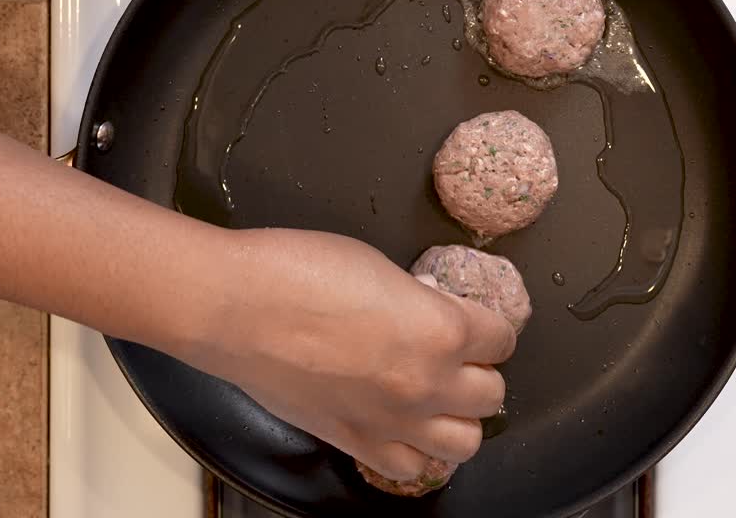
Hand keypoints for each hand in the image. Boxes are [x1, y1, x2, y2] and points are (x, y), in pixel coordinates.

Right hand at [188, 228, 516, 480]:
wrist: (233, 305)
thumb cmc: (296, 269)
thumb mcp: (378, 266)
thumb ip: (419, 299)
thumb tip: (429, 308)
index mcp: (442, 329)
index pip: (502, 338)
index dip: (488, 327)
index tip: (474, 322)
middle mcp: (427, 383)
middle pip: (492, 395)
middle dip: (478, 372)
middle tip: (455, 356)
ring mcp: (392, 420)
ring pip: (465, 443)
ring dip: (457, 418)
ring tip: (437, 398)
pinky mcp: (354, 442)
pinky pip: (410, 468)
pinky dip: (414, 450)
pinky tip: (400, 425)